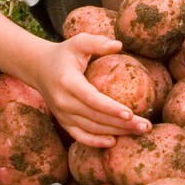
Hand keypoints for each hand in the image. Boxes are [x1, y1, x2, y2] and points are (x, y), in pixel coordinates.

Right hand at [29, 33, 150, 147]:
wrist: (39, 68)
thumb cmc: (65, 53)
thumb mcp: (78, 42)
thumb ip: (97, 42)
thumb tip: (119, 45)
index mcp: (68, 82)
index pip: (92, 99)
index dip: (111, 108)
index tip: (130, 113)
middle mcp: (63, 101)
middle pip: (95, 117)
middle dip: (122, 124)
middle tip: (145, 126)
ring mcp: (62, 114)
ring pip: (91, 129)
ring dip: (116, 132)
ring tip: (139, 131)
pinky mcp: (63, 122)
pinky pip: (80, 136)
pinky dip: (95, 142)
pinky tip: (114, 141)